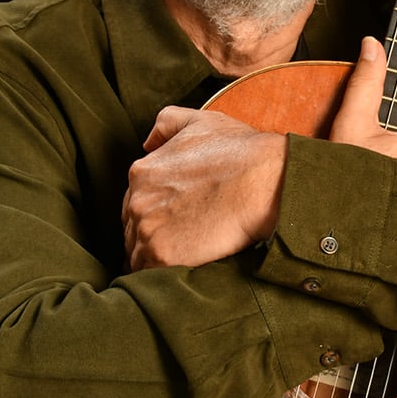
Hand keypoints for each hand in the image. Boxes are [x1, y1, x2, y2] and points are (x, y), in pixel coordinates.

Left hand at [122, 107, 286, 267]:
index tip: (171, 222)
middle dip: (150, 236)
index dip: (152, 214)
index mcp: (142, 173)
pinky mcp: (163, 256)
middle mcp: (137, 201)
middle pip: (132, 230)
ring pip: (137, 255)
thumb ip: (166, 124)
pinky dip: (160, 276)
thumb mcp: (200, 121)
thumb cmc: (239, 151)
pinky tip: (179, 271)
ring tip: (179, 261)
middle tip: (177, 242)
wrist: (265, 181)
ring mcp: (148, 230)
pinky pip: (149, 275)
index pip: (133, 203)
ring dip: (153, 259)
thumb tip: (148, 142)